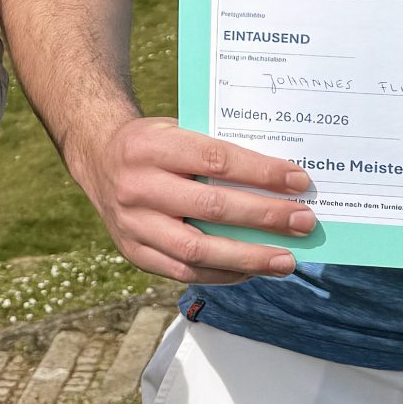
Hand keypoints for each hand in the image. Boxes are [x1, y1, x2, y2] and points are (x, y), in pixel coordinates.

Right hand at [76, 116, 314, 284]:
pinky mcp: (133, 252)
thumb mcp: (177, 130)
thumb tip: (280, 183)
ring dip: (248, 257)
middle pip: (210, 208)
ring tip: (286, 260)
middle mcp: (136, 186)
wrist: (99, 159)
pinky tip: (252, 270)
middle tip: (303, 221)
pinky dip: (223, 274)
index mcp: (150, 146)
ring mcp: (132, 224)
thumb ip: (216, 153)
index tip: (300, 181)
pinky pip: (183, 272)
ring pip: (197, 250)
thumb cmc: (154, 143)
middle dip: (264, 216)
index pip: (215, 161)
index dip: (261, 173)